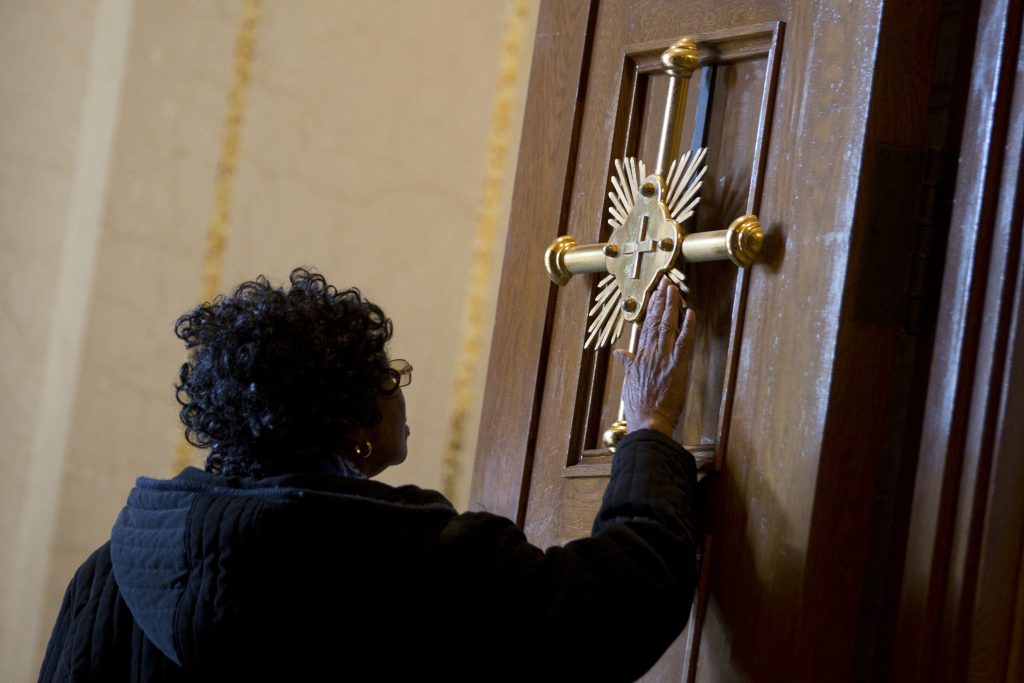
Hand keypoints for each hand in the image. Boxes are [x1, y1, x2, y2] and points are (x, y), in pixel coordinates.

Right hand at [612, 278, 696, 436]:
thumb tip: (620, 353)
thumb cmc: (638, 406)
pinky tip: (691, 313)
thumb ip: (627, 364)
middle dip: (661, 301)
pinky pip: (683, 343)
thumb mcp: (628, 382)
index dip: (650, 309)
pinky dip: (688, 328)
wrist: (647, 421)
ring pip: (667, 327)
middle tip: (665, 283)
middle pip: (655, 322)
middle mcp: (650, 354)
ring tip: (673, 290)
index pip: (645, 327)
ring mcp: (663, 359)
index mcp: (639, 357)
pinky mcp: (677, 367)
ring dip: (671, 307)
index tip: (654, 294)